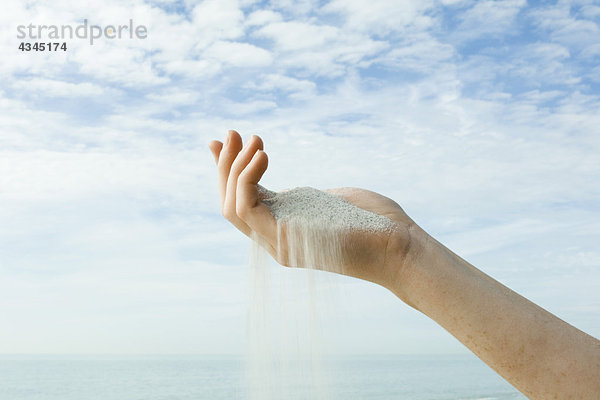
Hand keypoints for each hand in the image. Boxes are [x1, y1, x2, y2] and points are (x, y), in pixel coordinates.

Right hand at [208, 130, 422, 287]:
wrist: (402, 246)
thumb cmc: (375, 222)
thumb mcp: (330, 198)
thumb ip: (301, 193)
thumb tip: (296, 186)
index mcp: (285, 229)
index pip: (241, 202)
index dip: (227, 171)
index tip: (222, 140)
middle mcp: (275, 240)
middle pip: (229, 205)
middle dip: (225, 166)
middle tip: (234, 132)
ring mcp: (278, 243)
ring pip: (231, 207)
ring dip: (234, 168)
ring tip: (253, 140)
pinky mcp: (285, 239)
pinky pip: (246, 208)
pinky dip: (247, 178)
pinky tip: (263, 154)